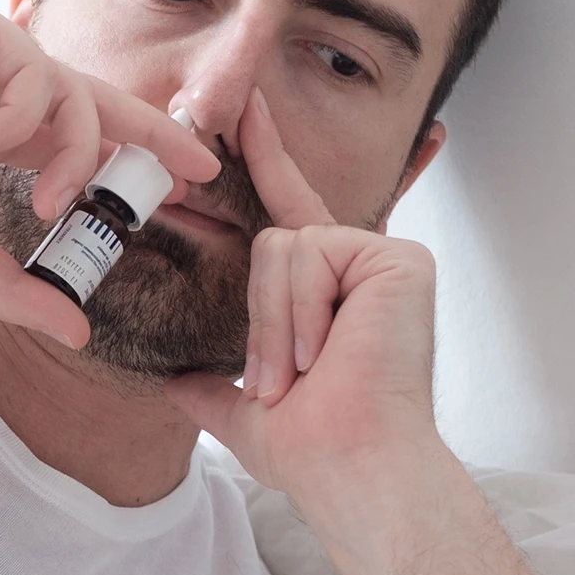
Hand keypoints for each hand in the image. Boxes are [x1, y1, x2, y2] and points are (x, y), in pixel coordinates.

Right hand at [0, 0, 215, 346]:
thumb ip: (15, 288)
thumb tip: (79, 333)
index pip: (76, 135)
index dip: (127, 158)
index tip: (180, 187)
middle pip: (95, 101)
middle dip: (150, 136)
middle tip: (202, 169)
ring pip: (72, 94)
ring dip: (72, 157)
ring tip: (42, 203)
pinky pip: (33, 72)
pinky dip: (17, 119)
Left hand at [164, 89, 443, 507]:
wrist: (349, 466)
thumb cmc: (311, 450)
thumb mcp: (247, 414)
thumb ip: (213, 390)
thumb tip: (177, 385)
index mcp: (333, 292)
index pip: (289, 217)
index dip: (267, 159)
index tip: (246, 107)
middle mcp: (364, 266)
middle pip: (274, 239)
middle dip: (263, 319)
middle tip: (283, 382)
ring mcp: (385, 258)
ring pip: (281, 247)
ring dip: (276, 324)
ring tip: (303, 375)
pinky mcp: (397, 257)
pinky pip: (307, 251)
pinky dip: (299, 310)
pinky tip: (326, 351)